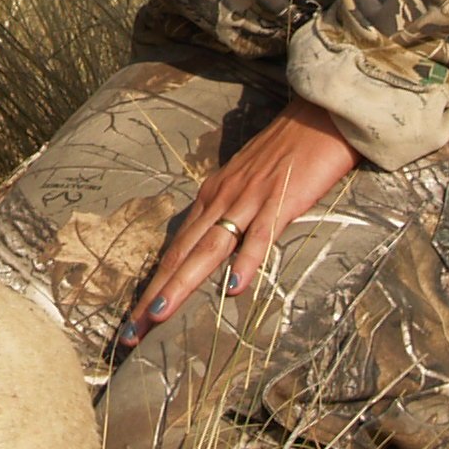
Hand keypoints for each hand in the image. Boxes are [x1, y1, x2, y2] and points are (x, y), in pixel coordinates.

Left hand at [117, 101, 359, 352]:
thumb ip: (230, 212)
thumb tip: (217, 247)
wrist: (318, 115)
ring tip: (159, 315)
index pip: (176, 249)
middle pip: (181, 255)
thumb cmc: (287, 152)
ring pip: (208, 250)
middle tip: (130, 333)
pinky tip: (234, 289)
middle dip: (154, 295)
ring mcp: (248, 201)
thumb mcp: (246, 183)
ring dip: (182, 284)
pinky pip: (261, 237)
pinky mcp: (280, 201)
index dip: (154, 285)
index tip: (135, 319)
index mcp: (211, 198)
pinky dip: (246, 262)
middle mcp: (220, 200)